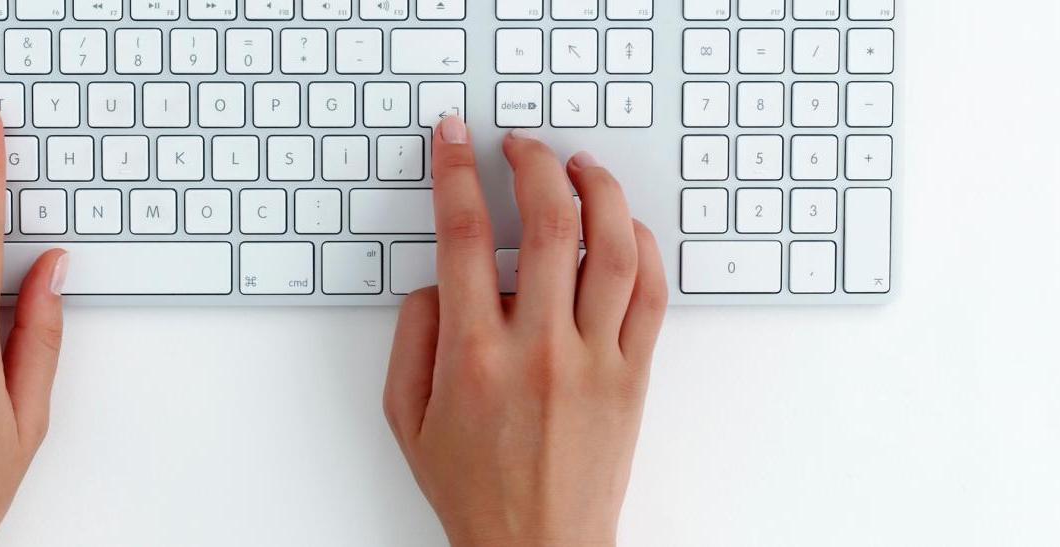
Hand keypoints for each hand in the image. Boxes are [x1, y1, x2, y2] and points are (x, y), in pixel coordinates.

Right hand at [384, 117, 668, 546]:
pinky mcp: (634, 376)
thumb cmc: (475, 489)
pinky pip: (652, 293)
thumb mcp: (407, 417)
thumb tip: (438, 280)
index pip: (465, 235)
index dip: (457, 171)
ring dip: (599, 189)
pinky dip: (644, 246)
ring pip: (615, 247)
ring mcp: (595, 361)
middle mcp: (539, 350)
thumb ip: (412, 338)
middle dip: (533, 162)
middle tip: (521, 144)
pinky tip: (624, 227)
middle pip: (550, 222)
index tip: (455, 139)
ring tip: (580, 167)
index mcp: (474, 357)